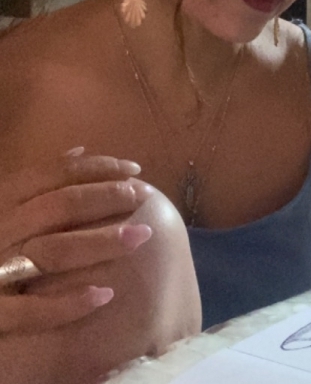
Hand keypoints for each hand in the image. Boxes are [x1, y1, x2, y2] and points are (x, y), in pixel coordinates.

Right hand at [0, 148, 153, 333]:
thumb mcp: (0, 200)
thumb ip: (34, 180)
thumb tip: (79, 153)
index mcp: (1, 200)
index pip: (56, 175)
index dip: (99, 169)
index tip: (134, 170)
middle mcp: (0, 229)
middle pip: (62, 206)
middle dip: (107, 198)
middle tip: (142, 197)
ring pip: (55, 251)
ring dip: (101, 242)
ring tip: (140, 237)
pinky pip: (32, 311)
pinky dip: (68, 303)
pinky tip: (105, 295)